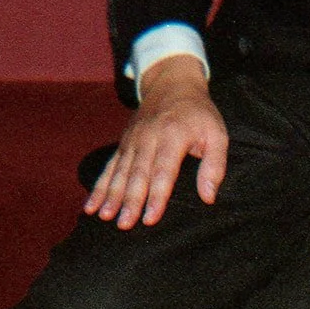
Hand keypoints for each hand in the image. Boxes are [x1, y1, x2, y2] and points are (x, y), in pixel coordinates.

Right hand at [84, 54, 228, 228]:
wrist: (172, 84)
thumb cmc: (199, 114)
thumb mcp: (217, 134)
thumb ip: (215, 165)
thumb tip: (208, 198)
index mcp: (173, 135)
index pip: (163, 171)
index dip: (156, 196)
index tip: (150, 218)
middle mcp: (148, 137)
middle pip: (137, 174)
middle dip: (130, 200)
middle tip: (124, 224)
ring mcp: (133, 140)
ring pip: (120, 172)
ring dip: (111, 195)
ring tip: (105, 216)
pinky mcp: (124, 144)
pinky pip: (109, 168)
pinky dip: (100, 187)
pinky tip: (92, 206)